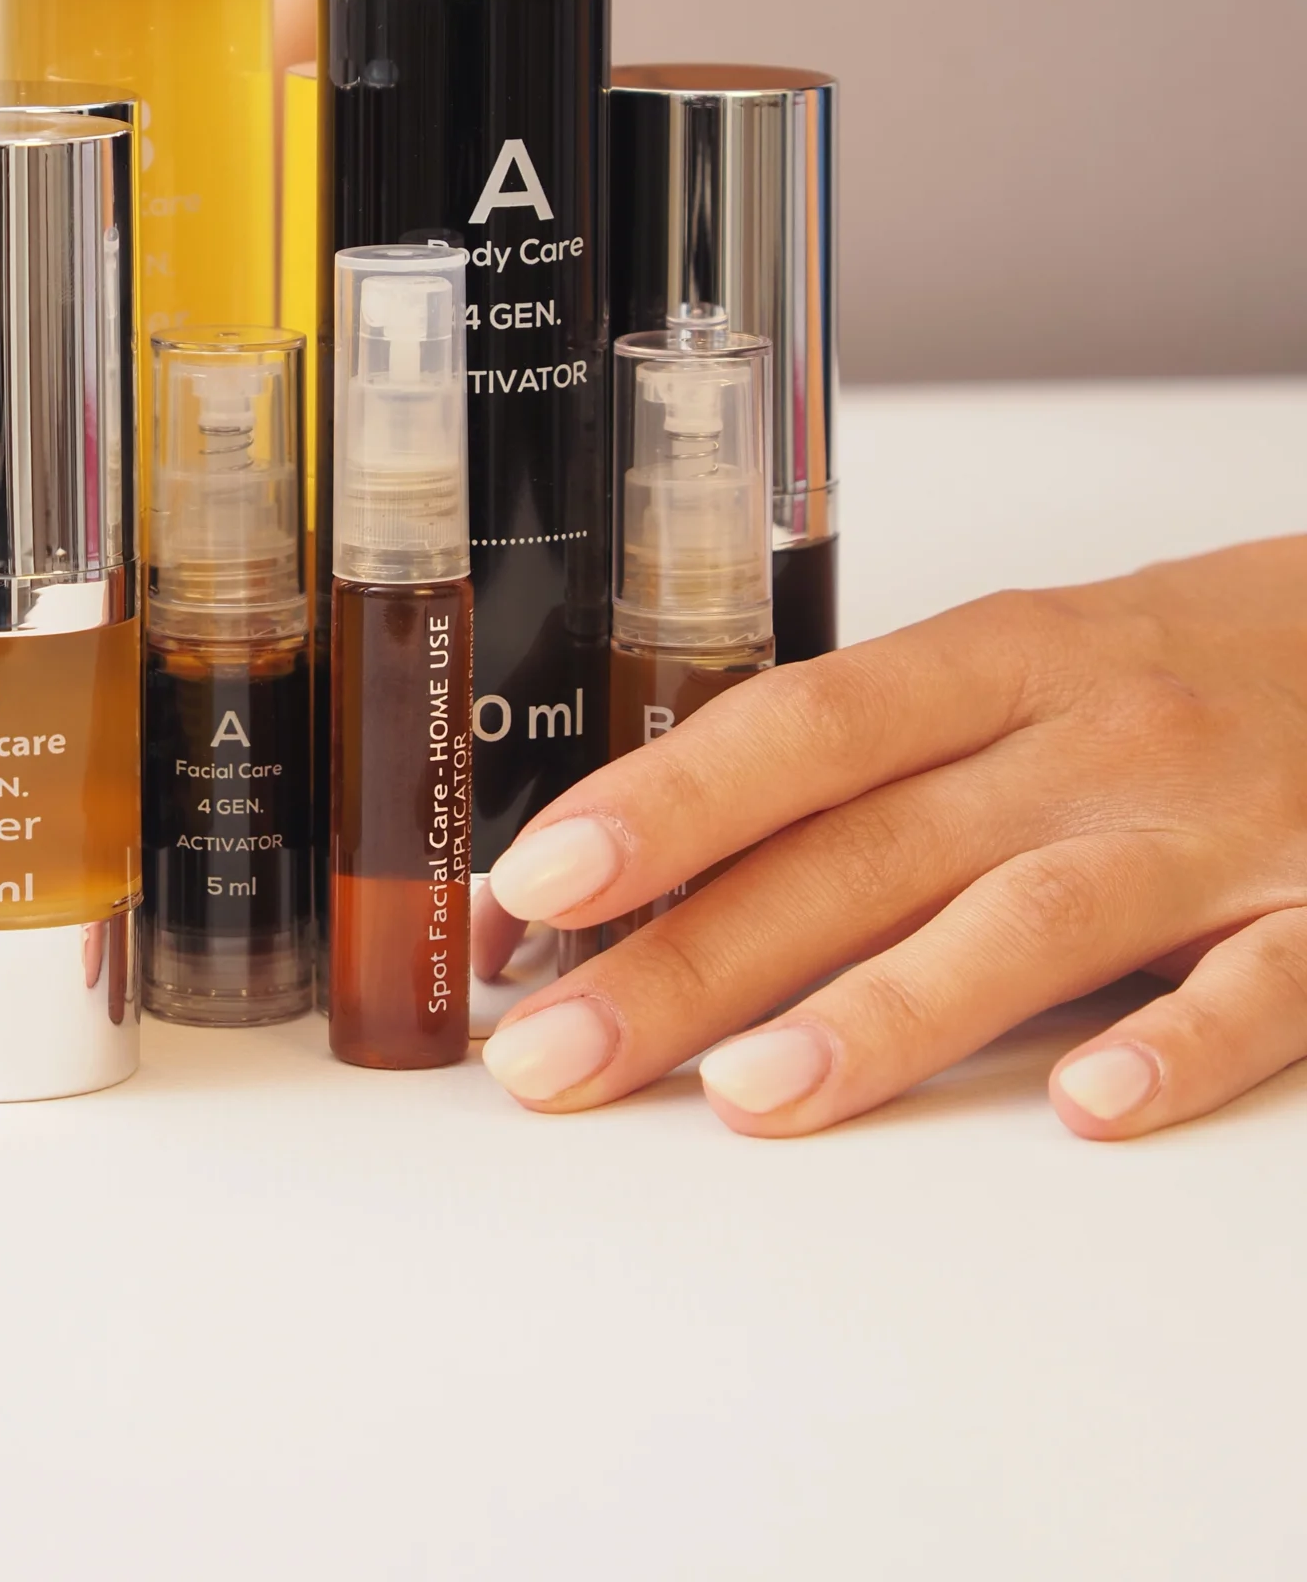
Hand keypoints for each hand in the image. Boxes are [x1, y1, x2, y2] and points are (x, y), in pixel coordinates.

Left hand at [479, 537, 1306, 1139]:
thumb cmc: (1180, 661)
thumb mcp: (1024, 666)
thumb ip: (873, 763)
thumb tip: (667, 867)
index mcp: (1002, 661)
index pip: (801, 729)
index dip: (663, 806)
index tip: (535, 885)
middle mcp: (1088, 737)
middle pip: (868, 846)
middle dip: (695, 954)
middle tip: (557, 1053)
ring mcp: (1209, 831)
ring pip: (1030, 920)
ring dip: (885, 1007)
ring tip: (750, 1093)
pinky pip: (1261, 988)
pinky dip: (1174, 1046)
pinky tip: (1082, 1107)